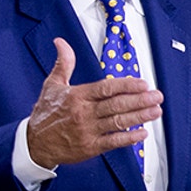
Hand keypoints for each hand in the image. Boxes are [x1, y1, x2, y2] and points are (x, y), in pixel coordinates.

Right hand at [26, 37, 163, 168]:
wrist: (34, 143)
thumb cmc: (45, 114)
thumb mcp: (52, 85)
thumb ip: (63, 63)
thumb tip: (61, 43)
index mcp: (77, 96)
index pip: (106, 88)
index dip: (126, 85)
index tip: (142, 83)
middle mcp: (84, 113)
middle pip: (116, 105)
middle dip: (140, 100)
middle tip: (156, 96)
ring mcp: (88, 131)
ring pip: (118, 122)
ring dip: (139, 116)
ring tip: (155, 111)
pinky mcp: (90, 147)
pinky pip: (113, 142)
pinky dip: (129, 138)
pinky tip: (142, 133)